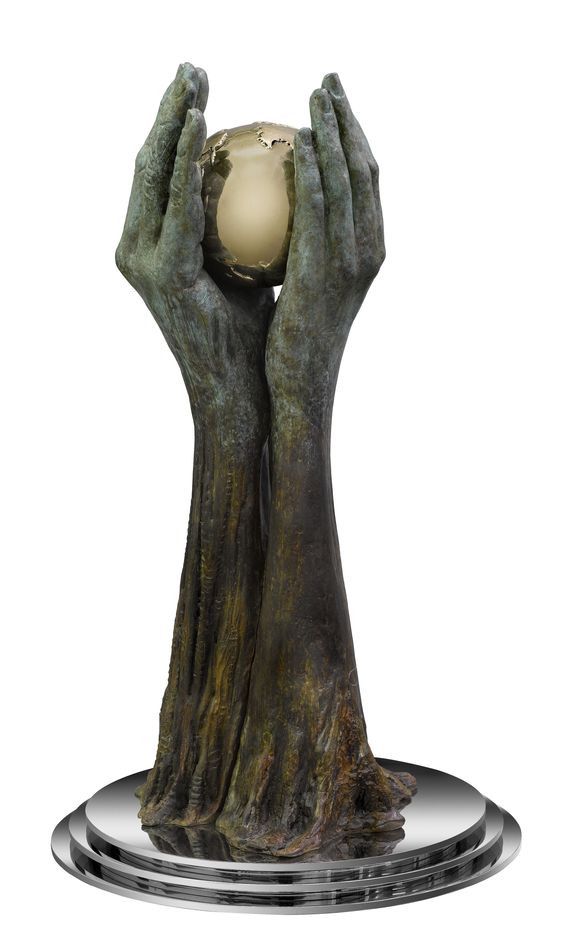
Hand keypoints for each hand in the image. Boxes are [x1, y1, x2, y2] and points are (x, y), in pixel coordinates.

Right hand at [115, 63, 272, 441]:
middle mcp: (136, 247)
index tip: (202, 83)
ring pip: (152, 177)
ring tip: (194, 84)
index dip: (177, 122)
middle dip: (168, 109)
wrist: (241, 386)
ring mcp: (141, 261)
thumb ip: (240, 222)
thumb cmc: (249, 329)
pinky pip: (175, 211)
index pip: (163, 170)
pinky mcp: (157, 275)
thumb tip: (269, 174)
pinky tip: (202, 132)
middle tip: (193, 66)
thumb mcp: (244, 264)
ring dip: (172, 125)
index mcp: (152, 243)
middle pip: (148, 163)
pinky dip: (185, 169)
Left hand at [266, 73, 384, 423]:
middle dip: (349, 120)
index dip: (353, 137)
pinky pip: (317, 210)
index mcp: (369, 250)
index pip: (365, 182)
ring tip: (315, 96)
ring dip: (333, 132)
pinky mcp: (327, 272)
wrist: (298, 386)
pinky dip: (311, 171)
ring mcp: (352, 261)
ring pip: (347, 182)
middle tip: (328, 81)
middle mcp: (369, 250)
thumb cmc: (293, 344)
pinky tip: (294, 142)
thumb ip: (302, 249)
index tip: (333, 106)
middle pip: (365, 170)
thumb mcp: (305, 288)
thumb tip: (276, 216)